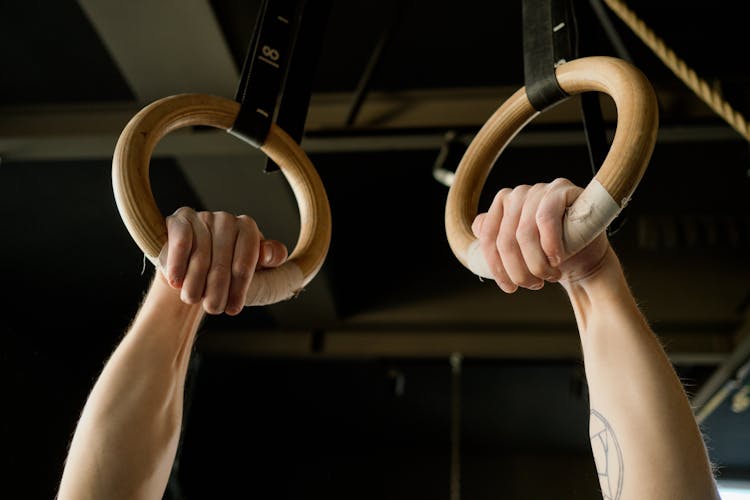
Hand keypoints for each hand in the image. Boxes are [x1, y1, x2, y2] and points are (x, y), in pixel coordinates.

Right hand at [159, 207, 287, 314]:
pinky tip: (176, 282)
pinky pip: (181, 240)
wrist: (197, 276)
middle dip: (218, 288)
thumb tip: (270, 253)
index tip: (234, 307)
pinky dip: (177, 264)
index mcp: (248, 228)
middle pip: (222, 258)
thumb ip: (271, 259)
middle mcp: (226, 219)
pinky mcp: (180, 220)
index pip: (248, 254)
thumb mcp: (257, 271)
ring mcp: (203, 217)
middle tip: (214, 309)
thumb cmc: (231, 275)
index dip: (240, 284)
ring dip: (195, 281)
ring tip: (193, 299)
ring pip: (200, 254)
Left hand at [471, 178, 610, 292]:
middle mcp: (516, 195)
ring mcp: (538, 190)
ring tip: (549, 276)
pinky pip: (545, 219)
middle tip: (534, 284)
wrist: (586, 255)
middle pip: (505, 240)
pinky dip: (550, 245)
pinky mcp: (560, 190)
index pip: (487, 238)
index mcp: (501, 207)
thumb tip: (476, 226)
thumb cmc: (550, 254)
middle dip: (519, 270)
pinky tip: (557, 259)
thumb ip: (496, 239)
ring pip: (524, 234)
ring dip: (536, 263)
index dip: (497, 267)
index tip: (510, 288)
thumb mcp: (518, 251)